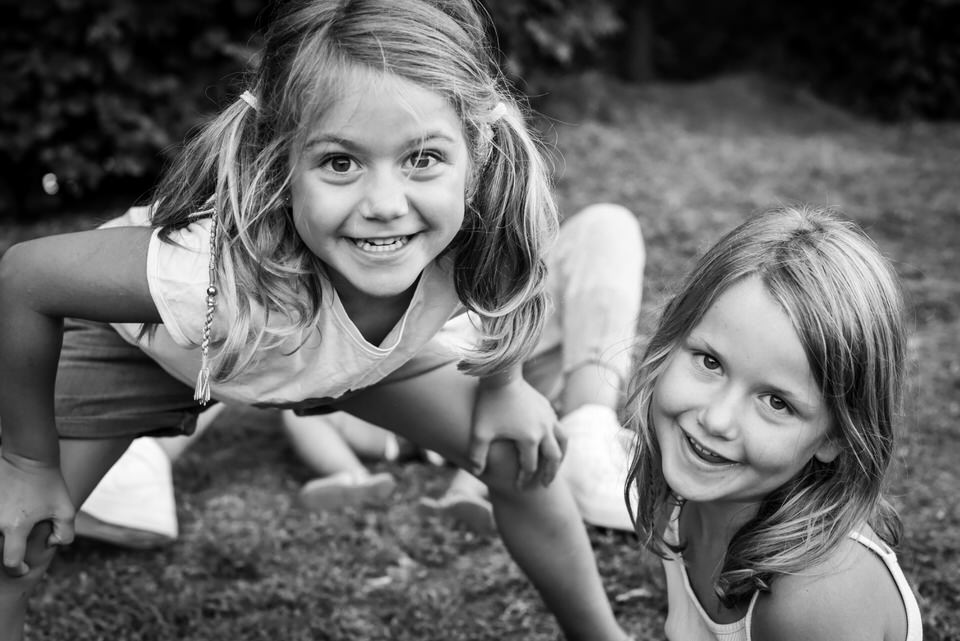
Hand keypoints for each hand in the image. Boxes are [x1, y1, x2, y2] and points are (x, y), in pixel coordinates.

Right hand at [0, 451, 74, 575]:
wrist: (27, 456)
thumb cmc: (48, 483)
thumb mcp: (66, 508)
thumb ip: (64, 534)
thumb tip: (50, 546)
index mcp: (16, 526)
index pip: (10, 561)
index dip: (17, 568)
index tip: (22, 567)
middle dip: (4, 554)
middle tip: (16, 546)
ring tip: (10, 531)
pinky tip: (6, 515)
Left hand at [468, 376, 566, 488]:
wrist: (501, 375)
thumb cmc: (488, 404)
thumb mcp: (479, 431)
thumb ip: (477, 454)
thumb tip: (476, 472)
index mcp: (529, 438)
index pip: (530, 467)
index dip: (524, 480)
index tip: (519, 487)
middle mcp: (544, 429)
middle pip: (553, 458)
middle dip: (549, 474)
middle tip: (544, 485)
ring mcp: (548, 417)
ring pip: (563, 442)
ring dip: (561, 457)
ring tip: (556, 466)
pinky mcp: (547, 407)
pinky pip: (558, 427)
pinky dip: (558, 439)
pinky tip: (550, 443)